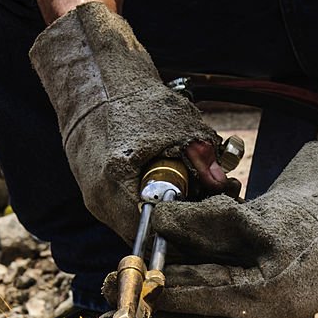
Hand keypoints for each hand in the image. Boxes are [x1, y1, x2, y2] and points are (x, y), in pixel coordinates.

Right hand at [29, 3, 230, 242]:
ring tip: (196, 196)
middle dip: (182, 223)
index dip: (189, 228)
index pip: (156, 231)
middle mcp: (99, 199)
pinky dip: (153, 206)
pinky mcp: (96, 195)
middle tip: (210, 208)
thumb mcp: (176, 125)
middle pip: (148, 234)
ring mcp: (95, 200)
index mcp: (115, 182)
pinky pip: (129, 213)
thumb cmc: (133, 99)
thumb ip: (202, 157)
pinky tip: (174, 190)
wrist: (91, 82)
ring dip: (167, 215)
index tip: (213, 217)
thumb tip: (225, 187)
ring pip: (138, 226)